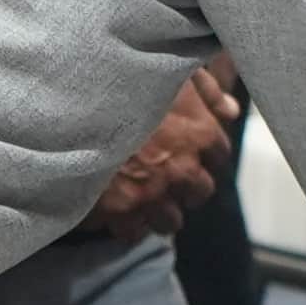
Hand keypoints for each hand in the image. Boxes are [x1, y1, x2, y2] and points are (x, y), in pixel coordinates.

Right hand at [89, 63, 236, 240]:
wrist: (74, 100)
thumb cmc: (124, 77)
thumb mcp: (172, 71)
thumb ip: (207, 91)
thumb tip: (231, 111)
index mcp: (200, 134)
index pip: (220, 155)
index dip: (203, 151)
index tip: (188, 148)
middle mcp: (183, 170)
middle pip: (199, 193)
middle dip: (185, 185)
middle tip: (164, 174)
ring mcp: (153, 195)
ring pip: (170, 221)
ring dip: (159, 210)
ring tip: (140, 195)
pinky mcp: (120, 212)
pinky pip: (133, 234)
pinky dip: (127, 224)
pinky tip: (116, 208)